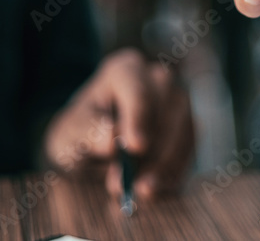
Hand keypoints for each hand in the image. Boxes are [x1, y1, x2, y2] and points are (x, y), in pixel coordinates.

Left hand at [42, 48, 193, 200]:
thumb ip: (86, 131)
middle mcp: (158, 80)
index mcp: (125, 70)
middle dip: (153, 146)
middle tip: (133, 180)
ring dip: (165, 162)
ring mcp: (178, 103)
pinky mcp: (189, 129)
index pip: (137, 84)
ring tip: (141, 189)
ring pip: (185, 127)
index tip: (135, 147)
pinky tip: (155, 187)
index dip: (138, 115)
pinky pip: (190, 149)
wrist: (94, 153)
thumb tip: (111, 138)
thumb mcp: (69, 133)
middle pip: (169, 103)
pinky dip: (175, 171)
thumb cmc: (80, 134)